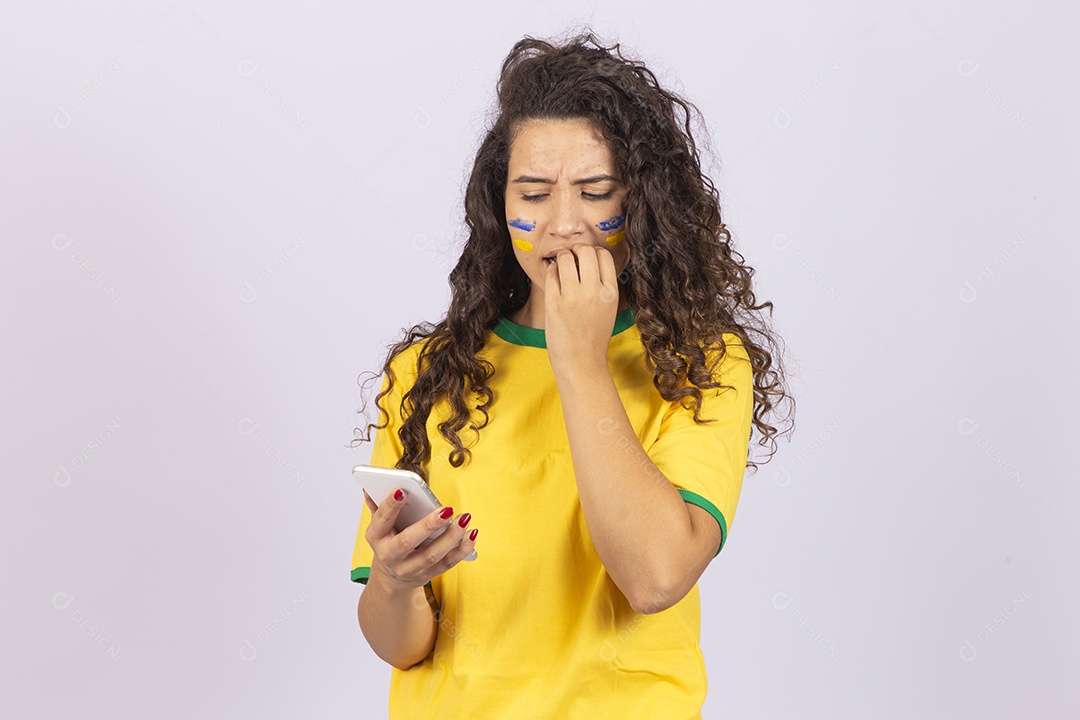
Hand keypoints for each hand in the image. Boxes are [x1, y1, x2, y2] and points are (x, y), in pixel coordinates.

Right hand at [363, 488, 477, 590]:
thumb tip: (369, 487)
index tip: (402, 490)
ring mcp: (409, 568)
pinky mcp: (427, 575)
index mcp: (376, 537)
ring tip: (465, 519)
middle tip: (447, 509)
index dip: (390, 506)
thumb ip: (378, 506)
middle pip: (409, 541)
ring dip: (451, 537)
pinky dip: (461, 550)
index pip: (381, 520)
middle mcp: (390, 555)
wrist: (391, 577)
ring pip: (432, 555)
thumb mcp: (379, 525)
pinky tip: (471, 535)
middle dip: (428, 525)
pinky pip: (447, 563)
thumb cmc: (388, 541)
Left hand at [543, 243, 619, 380]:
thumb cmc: (593, 337)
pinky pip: (551, 272)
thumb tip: (590, 259)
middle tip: (572, 260)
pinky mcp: (554, 301)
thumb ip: (603, 286)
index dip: (594, 252)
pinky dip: (551, 271)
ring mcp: (573, 296)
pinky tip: (554, 280)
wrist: (581, 362)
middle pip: (586, 250)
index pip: (604, 255)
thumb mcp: (609, 309)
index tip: (587, 260)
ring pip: (566, 257)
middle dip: (577, 250)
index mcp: (610, 292)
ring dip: (562, 258)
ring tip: (561, 269)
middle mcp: (593, 291)